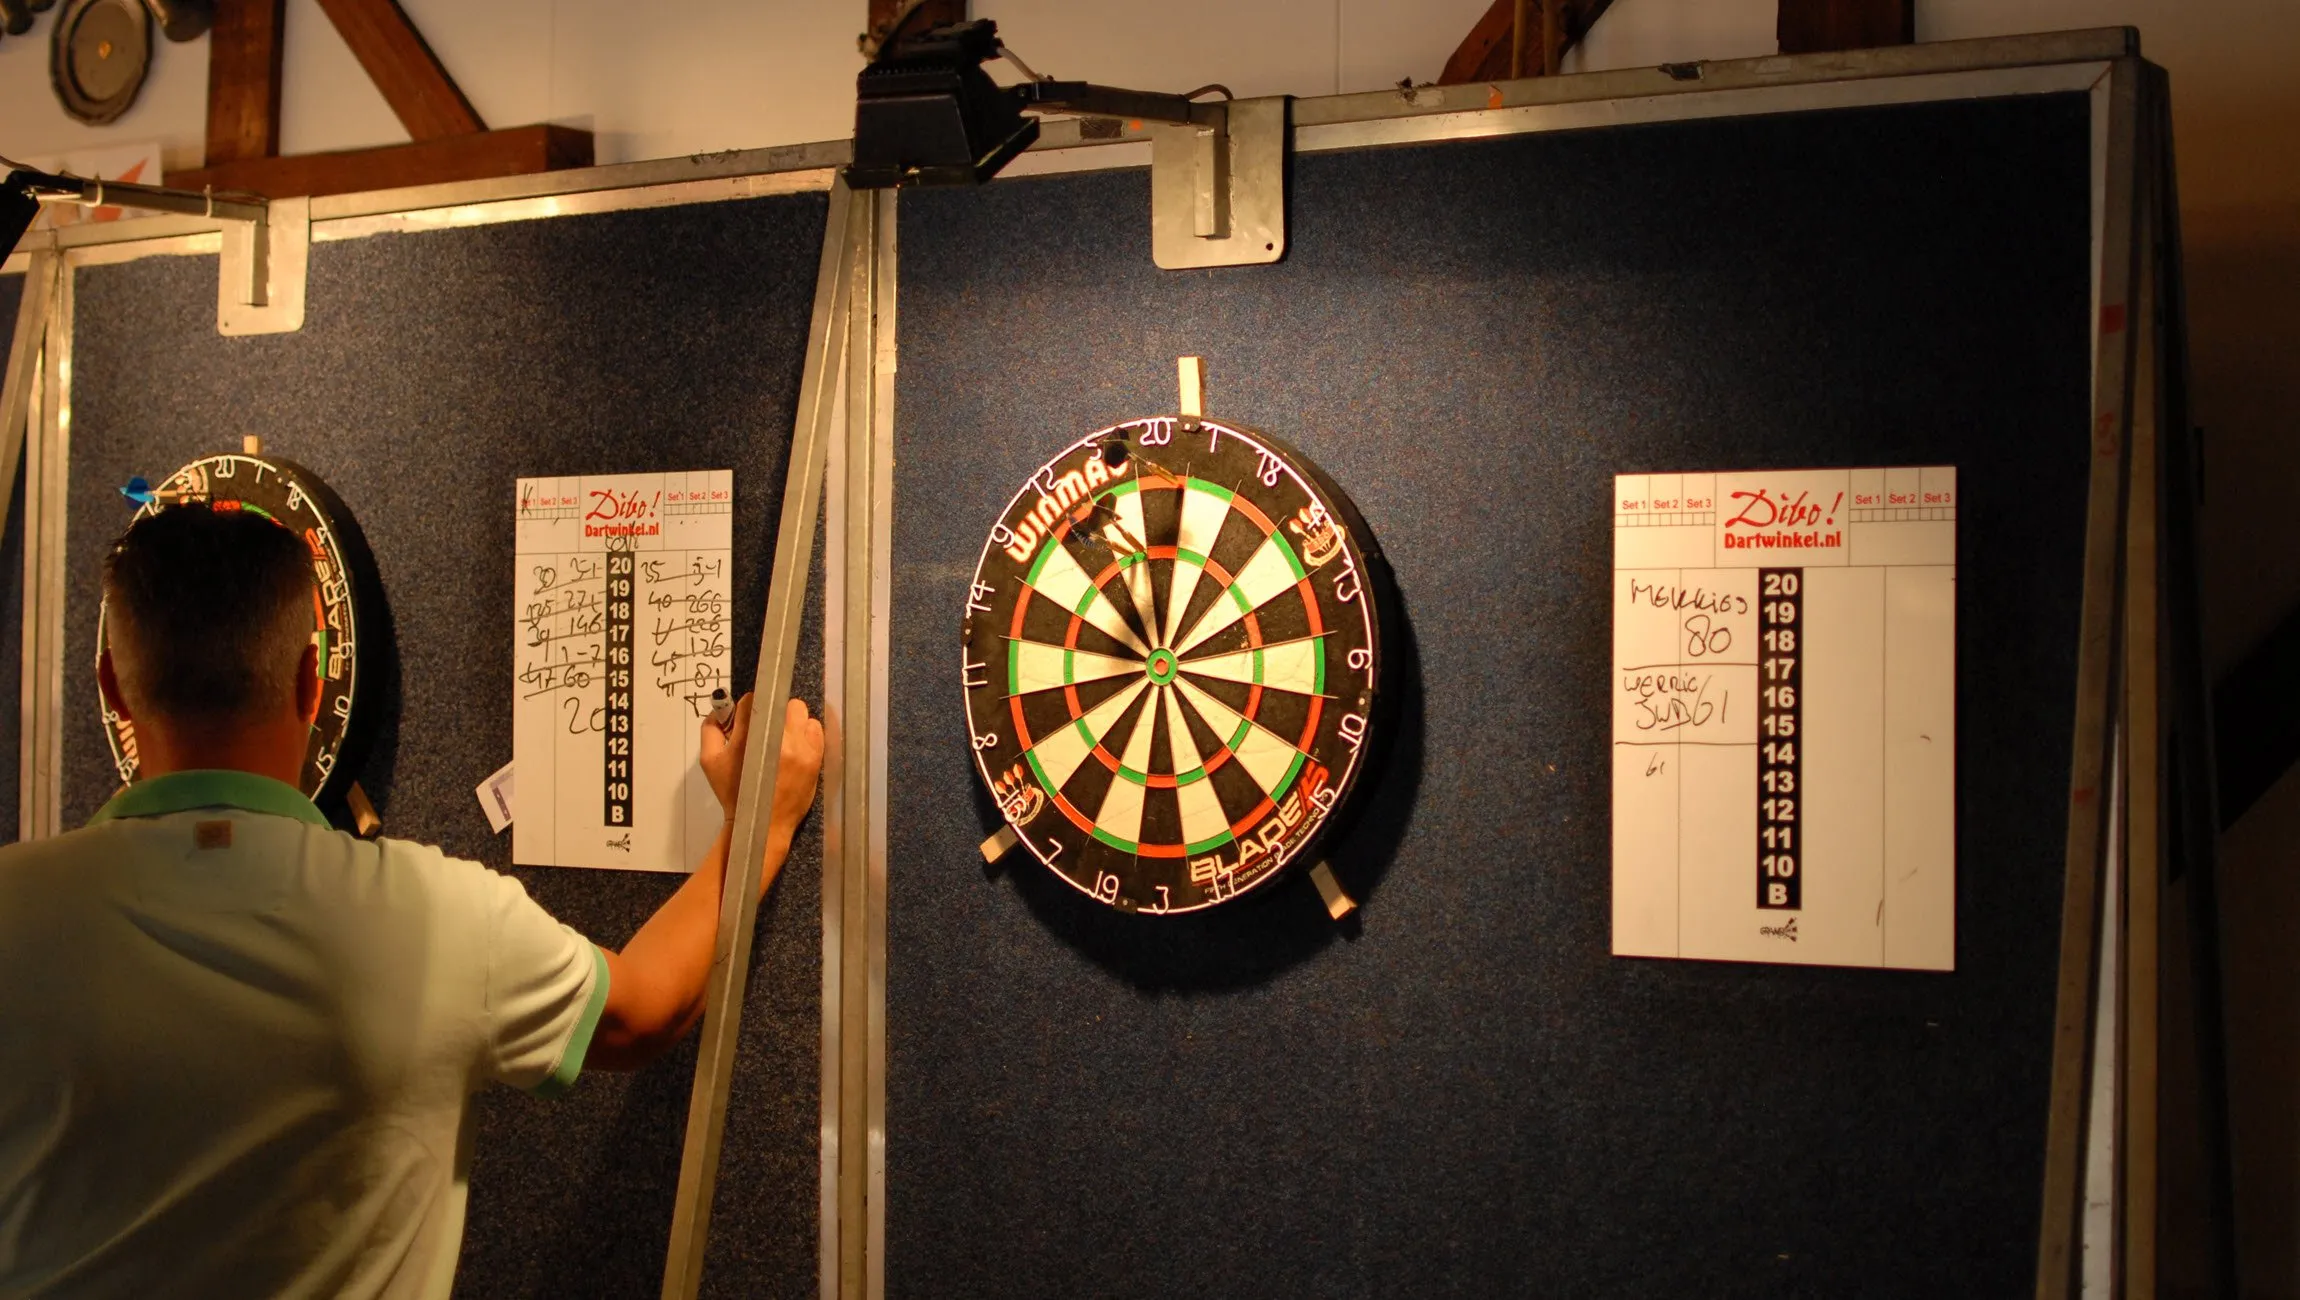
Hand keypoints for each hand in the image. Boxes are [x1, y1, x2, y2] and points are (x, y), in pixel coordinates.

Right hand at [699, 694, 824, 837]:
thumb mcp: (709, 760)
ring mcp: (801, 747)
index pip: (753, 701)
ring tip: (783, 739)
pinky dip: (807, 733)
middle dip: (772, 712)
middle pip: (780, 702)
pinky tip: (797, 746)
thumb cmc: (733, 792)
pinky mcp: (815, 757)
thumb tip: (721, 709)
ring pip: (801, 713)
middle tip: (767, 729)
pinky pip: (816, 729)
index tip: (749, 722)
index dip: (749, 710)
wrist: (761, 823)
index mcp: (750, 736)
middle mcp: (778, 738)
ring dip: (792, 721)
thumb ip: (711, 729)